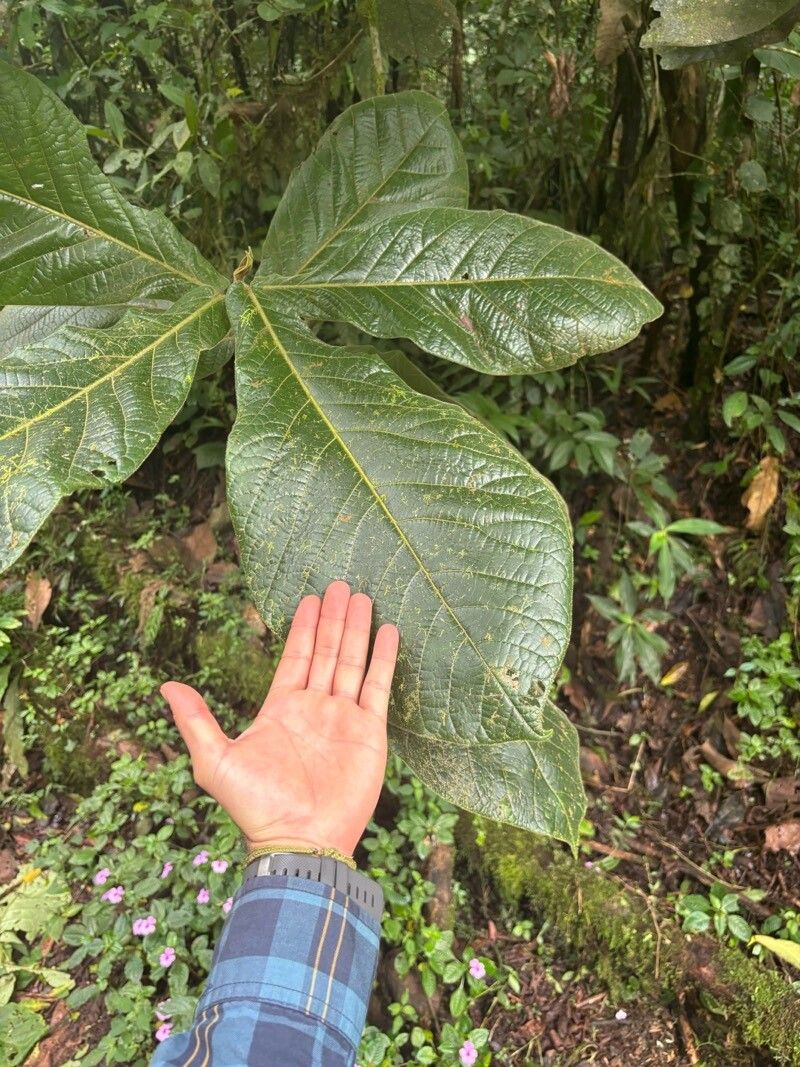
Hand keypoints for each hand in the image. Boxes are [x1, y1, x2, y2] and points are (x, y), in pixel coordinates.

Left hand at [160, 581, 398, 856]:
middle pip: (326, 651)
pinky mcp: (370, 731)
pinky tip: (388, 631)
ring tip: (363, 597)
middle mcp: (315, 707)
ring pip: (352, 662)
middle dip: (333, 618)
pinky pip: (379, 687)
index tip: (310, 598)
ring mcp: (344, 718)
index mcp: (281, 708)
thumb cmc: (256, 806)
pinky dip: (383, 659)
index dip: (303, 627)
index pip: (295, 656)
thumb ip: (196, 721)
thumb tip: (166, 685)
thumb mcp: (215, 762)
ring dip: (357, 630)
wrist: (301, 840)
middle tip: (341, 584)